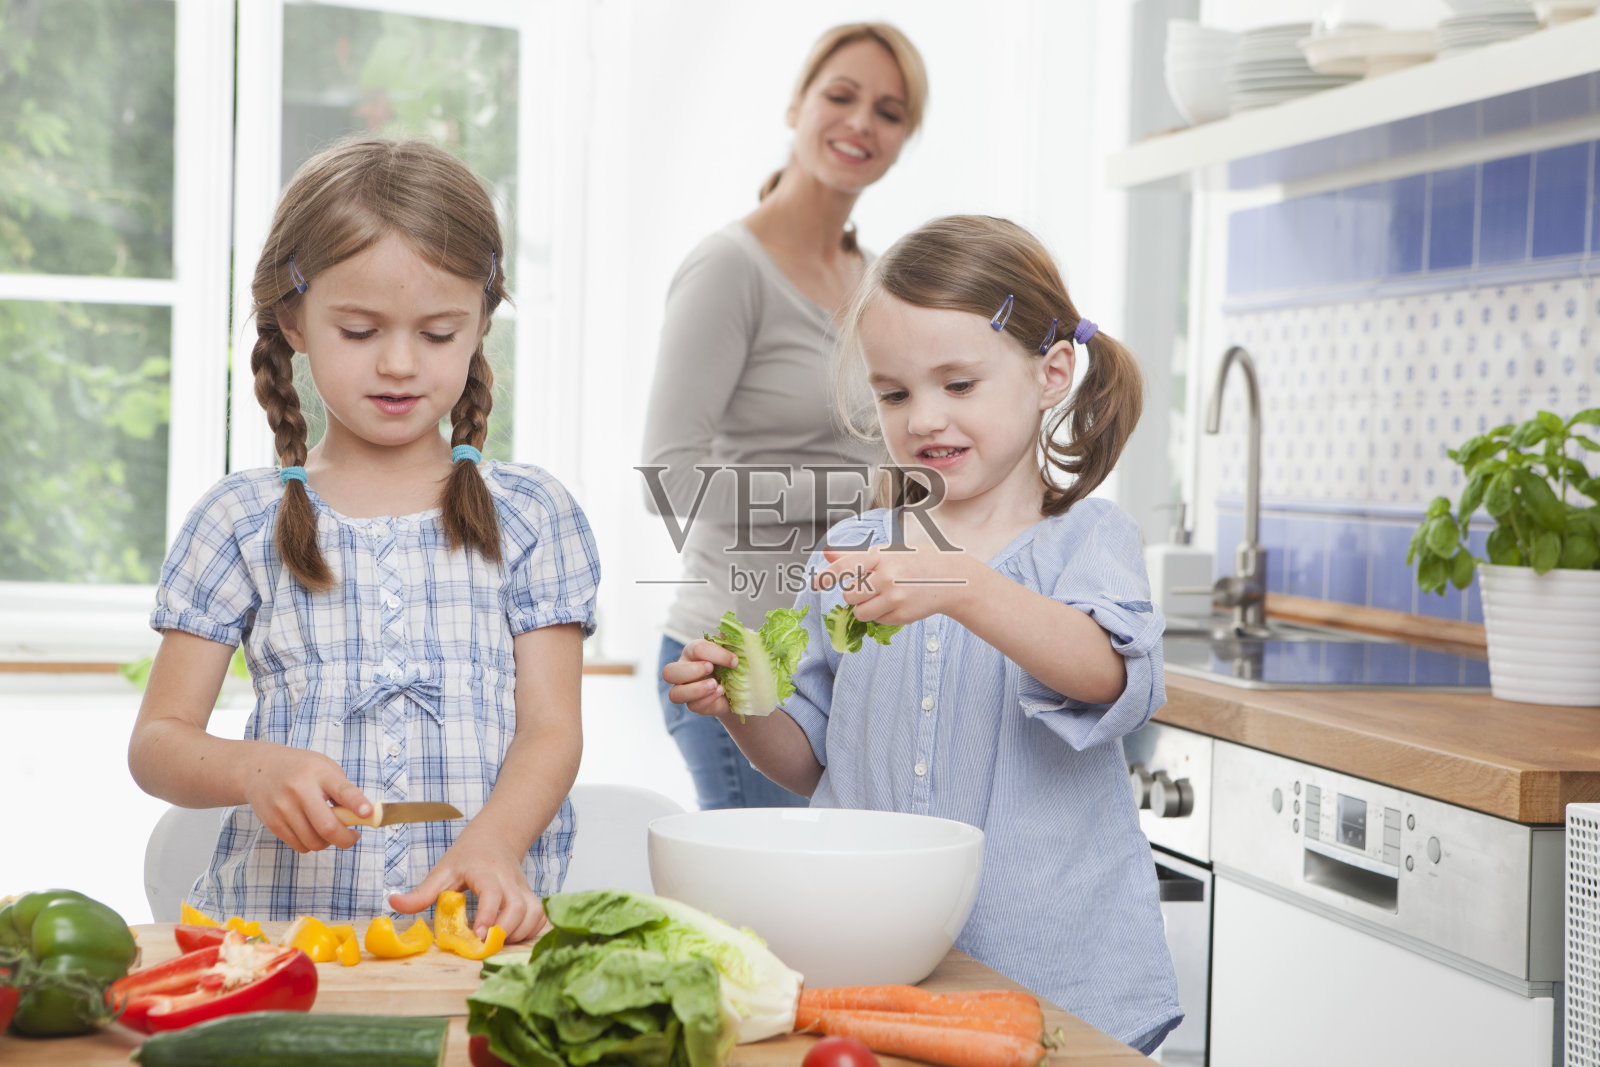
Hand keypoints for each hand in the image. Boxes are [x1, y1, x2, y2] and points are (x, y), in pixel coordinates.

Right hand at [240, 743, 369, 853]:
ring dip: (328, 842)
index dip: (357, 804)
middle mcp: (300, 790)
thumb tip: (362, 817)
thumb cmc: (301, 769)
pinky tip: (312, 830)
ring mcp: (284, 808)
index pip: (343, 790)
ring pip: (314, 842)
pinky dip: (311, 843)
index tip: (369, 814)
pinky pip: (299, 845)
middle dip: (346, 839)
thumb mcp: (325, 768)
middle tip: (353, 836)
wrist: (259, 769)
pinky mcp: (273, 822)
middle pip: (327, 827)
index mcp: (319, 773)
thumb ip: (343, 790)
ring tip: (330, 830)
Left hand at [388, 833, 548, 943]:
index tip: (477, 936)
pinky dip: (532, 930)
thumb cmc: (467, 856)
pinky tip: (514, 937)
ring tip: (496, 942)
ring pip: (533, 912)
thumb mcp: (442, 870)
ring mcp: (523, 888)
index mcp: (485, 872)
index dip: (487, 915)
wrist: (496, 836)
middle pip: (518, 906)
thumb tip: (392, 904)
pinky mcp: (531, 896)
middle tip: (485, 946)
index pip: (492, 893)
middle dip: (505, 930)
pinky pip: (540, 916)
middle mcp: (509, 880)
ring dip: (519, 933)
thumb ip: (421, 892)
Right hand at [660, 639, 734, 716]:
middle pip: (669, 672)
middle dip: (691, 670)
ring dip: (695, 690)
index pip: (696, 649)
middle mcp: (683, 670)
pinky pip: (693, 706)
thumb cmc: (733, 663)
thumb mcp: (735, 650)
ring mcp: (686, 690)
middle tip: (712, 668)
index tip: (735, 660)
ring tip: (715, 685)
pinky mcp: (694, 705)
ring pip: (674, 694)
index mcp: (692, 652)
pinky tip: (720, 692)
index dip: (716, 654)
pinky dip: (708, 699)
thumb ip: (731, 639)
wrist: (741, 687)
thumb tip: (728, 630)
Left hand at [814, 544, 978, 626]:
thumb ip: (855, 556)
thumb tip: (827, 554)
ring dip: (864, 607)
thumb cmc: (916, 561)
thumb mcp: (888, 551)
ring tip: (881, 596)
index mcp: (881, 556)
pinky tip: (896, 603)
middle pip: (849, 594)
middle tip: (870, 587)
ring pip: (860, 612)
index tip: (814, 583)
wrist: (951, 579)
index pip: (845, 566)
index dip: (825, 576)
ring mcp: (894, 597)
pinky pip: (877, 620)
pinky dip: (881, 615)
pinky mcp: (901, 615)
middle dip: (854, 593)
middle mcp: (886, 576)